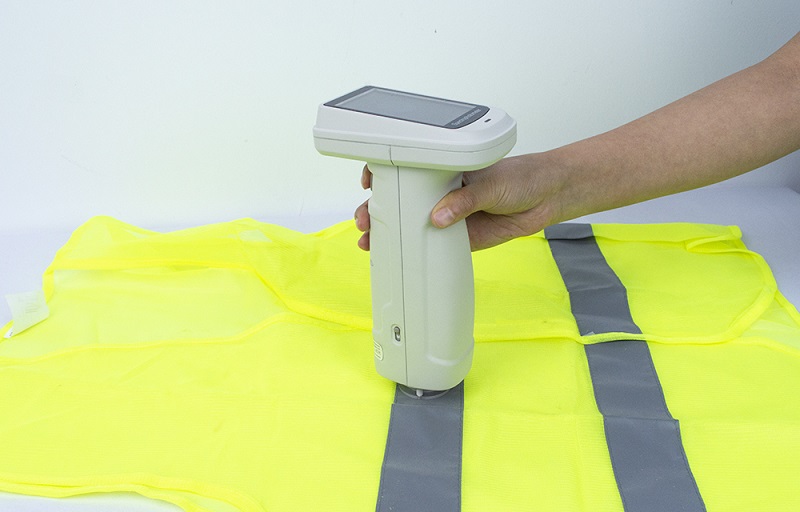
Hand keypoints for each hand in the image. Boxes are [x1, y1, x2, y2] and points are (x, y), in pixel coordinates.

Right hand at [354, 154, 563, 250]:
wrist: (546, 198)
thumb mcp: (490, 183)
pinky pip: (432, 246)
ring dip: (389, 233)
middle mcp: (441, 192)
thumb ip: (464, 199)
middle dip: (377, 210)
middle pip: (400, 200)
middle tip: (364, 220)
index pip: (406, 170)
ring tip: (369, 241)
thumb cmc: (520, 177)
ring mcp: (448, 216)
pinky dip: (415, 253)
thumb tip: (438, 217)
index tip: (369, 183)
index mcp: (444, 170)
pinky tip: (397, 257)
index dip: (383, 175)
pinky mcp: (459, 238)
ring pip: (411, 225)